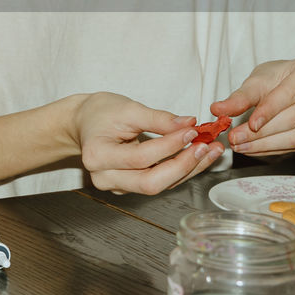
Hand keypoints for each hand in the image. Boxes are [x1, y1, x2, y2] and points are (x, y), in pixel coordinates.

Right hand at [74, 92, 223, 193]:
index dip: (169, 146)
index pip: (140, 157)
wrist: (85, 122)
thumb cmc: (100, 113)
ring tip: (209, 151)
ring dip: (188, 170)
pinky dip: (180, 170)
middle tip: (205, 147)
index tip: (191, 131)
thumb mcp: (128, 108)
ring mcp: (116, 185)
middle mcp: (104, 177)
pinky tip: (197, 157)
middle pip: (150, 183)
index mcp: (97, 156)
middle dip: (182, 166)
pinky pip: (159, 182)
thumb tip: (188, 125)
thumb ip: (159, 119)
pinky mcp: (129, 186)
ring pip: (158, 186)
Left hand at [214, 57, 294, 154]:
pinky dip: (273, 150)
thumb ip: (240, 96)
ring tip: (240, 146)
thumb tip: (217, 110)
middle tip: (235, 139)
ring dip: (265, 145)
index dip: (269, 111)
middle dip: (261, 133)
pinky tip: (254, 149)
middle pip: (294, 118)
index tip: (249, 124)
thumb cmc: (281, 78)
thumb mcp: (259, 79)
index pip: (290, 94)